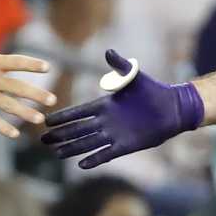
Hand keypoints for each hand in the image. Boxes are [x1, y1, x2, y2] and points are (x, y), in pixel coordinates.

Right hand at [0, 26, 56, 137]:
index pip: (16, 62)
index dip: (32, 64)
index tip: (47, 68)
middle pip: (19, 87)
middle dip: (37, 94)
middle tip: (52, 100)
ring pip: (9, 105)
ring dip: (25, 113)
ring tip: (39, 119)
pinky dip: (3, 128)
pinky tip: (14, 134)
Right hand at [41, 51, 204, 168]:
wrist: (172, 108)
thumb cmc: (153, 90)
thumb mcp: (134, 76)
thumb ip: (119, 66)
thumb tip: (108, 51)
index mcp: (105, 105)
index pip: (78, 112)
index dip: (63, 117)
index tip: (47, 121)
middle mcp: (106, 121)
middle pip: (78, 130)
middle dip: (61, 135)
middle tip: (43, 140)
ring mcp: (114, 134)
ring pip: (88, 143)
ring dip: (72, 148)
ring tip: (56, 153)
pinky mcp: (125, 146)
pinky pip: (106, 154)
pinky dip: (94, 159)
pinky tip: (80, 165)